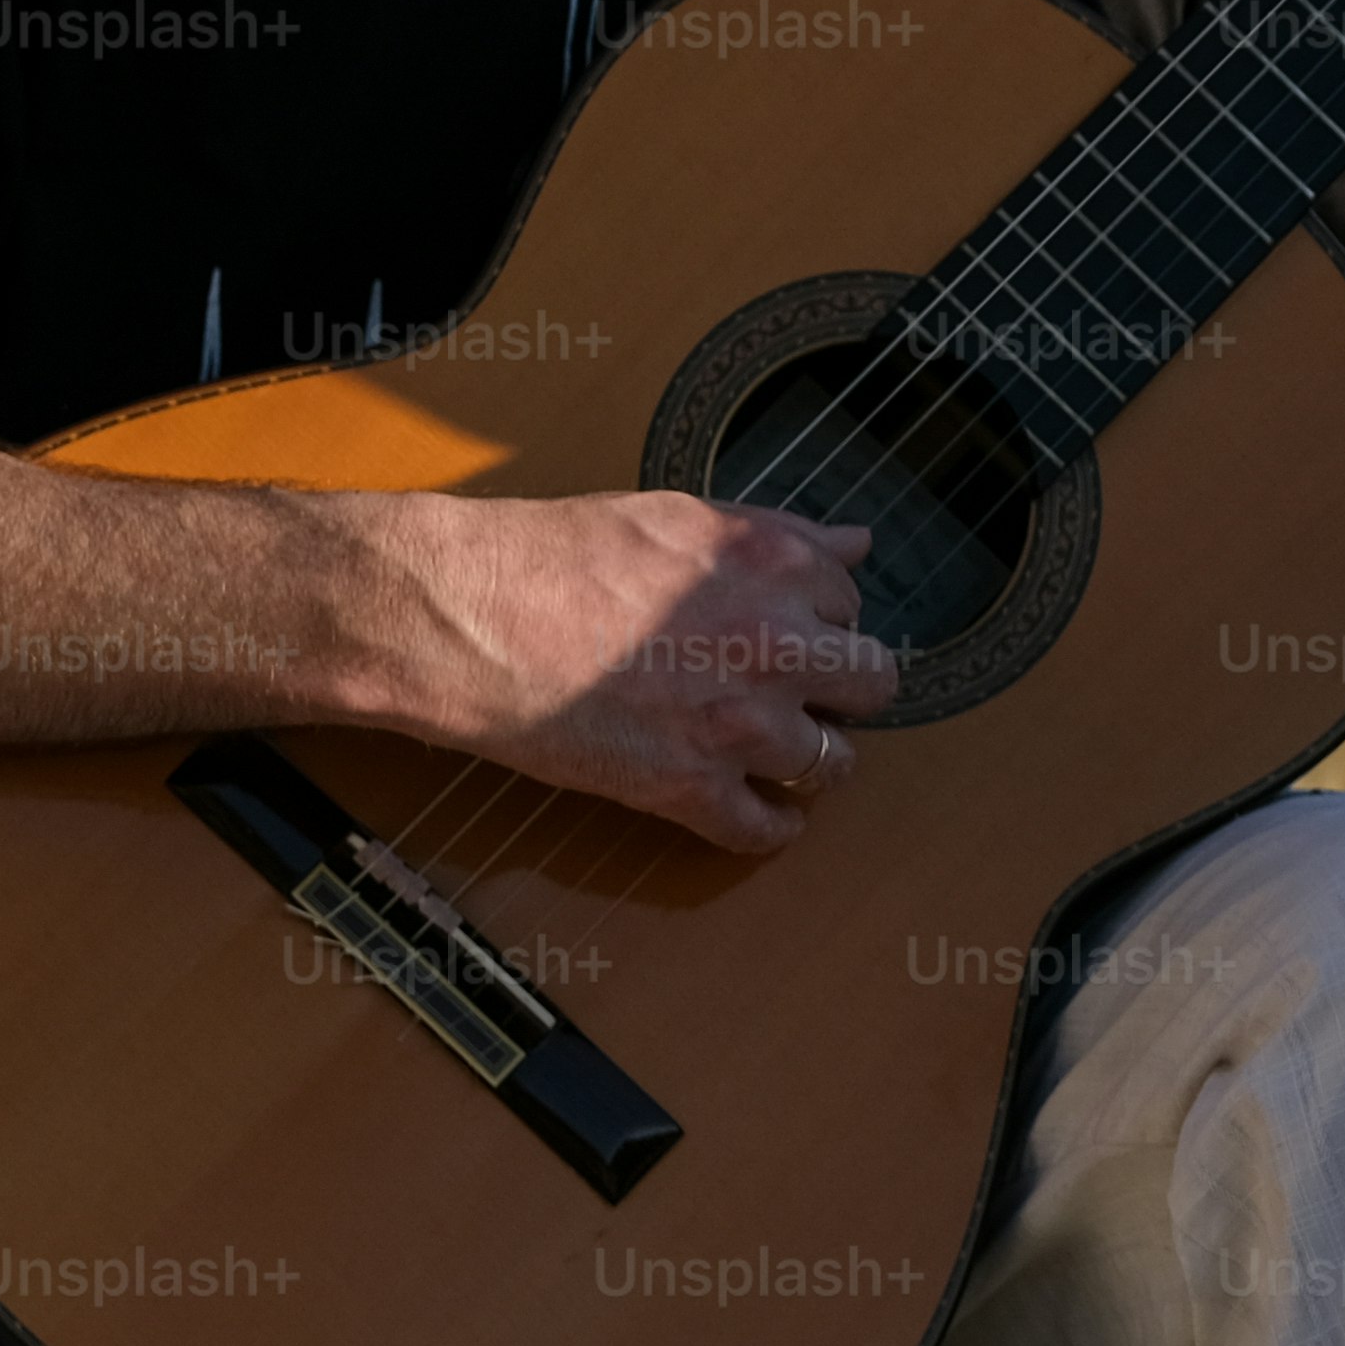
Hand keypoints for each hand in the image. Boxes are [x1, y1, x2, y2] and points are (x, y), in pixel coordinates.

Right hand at [355, 488, 900, 854]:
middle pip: (873, 686)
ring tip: (780, 755)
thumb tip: (856, 544)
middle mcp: (777, 645)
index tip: (798, 633)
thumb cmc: (554, 555)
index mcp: (777, 565)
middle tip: (807, 695)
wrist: (471, 614)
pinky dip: (767, 829)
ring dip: (810, 762)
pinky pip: (764, 830)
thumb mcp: (681, 516)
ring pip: (831, 764)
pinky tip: (759, 813)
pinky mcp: (689, 788)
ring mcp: (739, 723)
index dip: (822, 621)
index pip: (852, 604)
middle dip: (844, 691)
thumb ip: (780, 534)